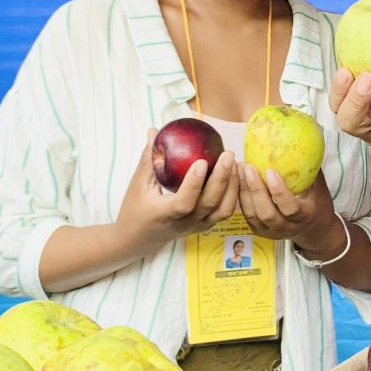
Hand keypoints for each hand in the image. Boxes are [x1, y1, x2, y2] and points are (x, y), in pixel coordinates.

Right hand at [114, 129, 239, 248]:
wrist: (138, 239)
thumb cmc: (135, 209)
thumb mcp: (138, 185)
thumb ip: (149, 159)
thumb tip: (154, 131)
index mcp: (164, 214)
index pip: (183, 202)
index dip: (193, 184)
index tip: (201, 162)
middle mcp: (184, 223)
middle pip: (209, 204)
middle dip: (222, 178)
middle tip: (227, 154)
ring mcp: (197, 226)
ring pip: (223, 210)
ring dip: (233, 186)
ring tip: (235, 162)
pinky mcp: (205, 226)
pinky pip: (225, 211)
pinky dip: (234, 194)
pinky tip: (235, 175)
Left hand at [236, 163, 336, 249]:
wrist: (313, 229)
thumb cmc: (316, 203)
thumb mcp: (319, 187)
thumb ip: (310, 168)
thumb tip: (307, 138)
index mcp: (304, 216)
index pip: (290, 208)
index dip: (279, 191)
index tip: (270, 171)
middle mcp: (287, 227)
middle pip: (266, 213)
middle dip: (256, 190)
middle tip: (248, 167)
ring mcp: (271, 231)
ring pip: (253, 214)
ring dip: (244, 191)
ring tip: (240, 169)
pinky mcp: (259, 231)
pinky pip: (246, 214)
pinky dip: (241, 196)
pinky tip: (237, 178)